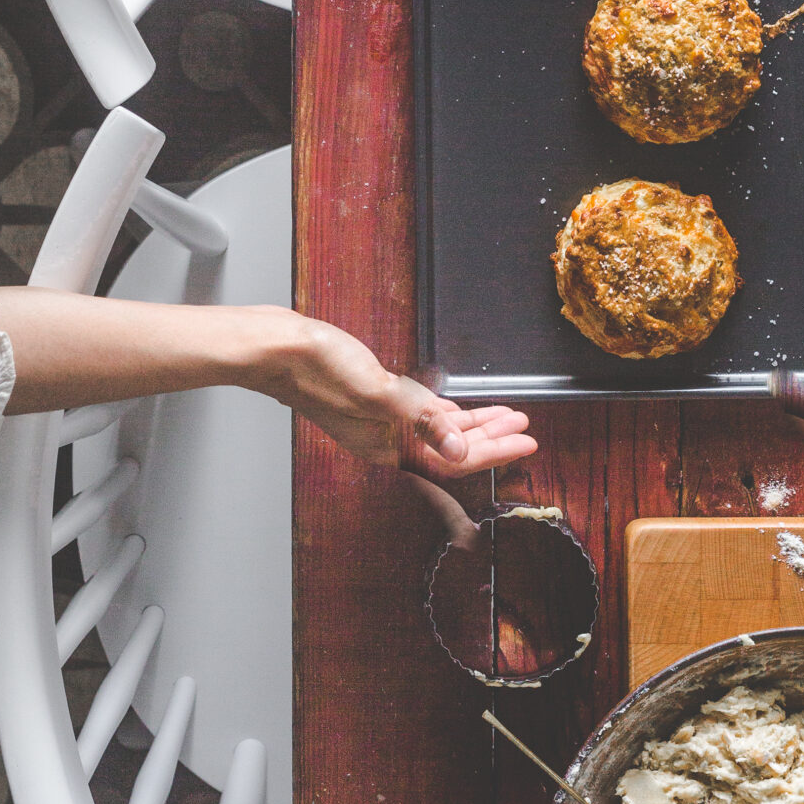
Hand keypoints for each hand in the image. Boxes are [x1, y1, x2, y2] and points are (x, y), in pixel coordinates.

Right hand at [259, 317, 534, 478]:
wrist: (276, 346)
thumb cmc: (318, 368)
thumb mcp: (379, 393)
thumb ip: (422, 421)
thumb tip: (457, 450)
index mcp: (387, 447)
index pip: (453, 457)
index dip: (495, 450)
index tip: (527, 442)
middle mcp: (385, 440)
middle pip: (449, 446)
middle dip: (491, 437)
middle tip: (526, 428)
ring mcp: (377, 420)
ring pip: (437, 429)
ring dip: (472, 423)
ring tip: (507, 416)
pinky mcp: (370, 398)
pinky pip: (419, 413)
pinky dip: (444, 411)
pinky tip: (458, 407)